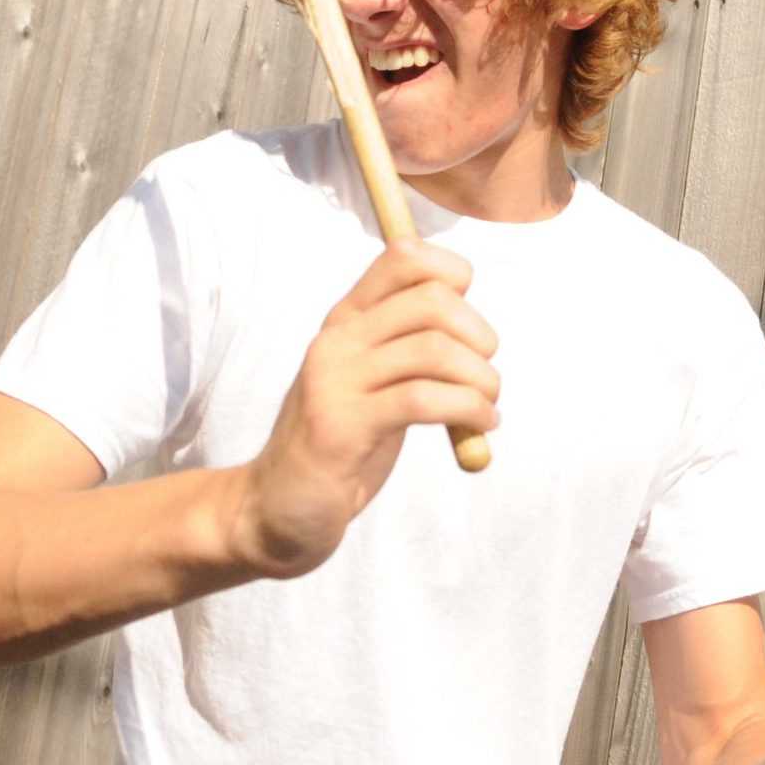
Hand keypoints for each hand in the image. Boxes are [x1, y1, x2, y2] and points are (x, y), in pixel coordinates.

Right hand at [232, 240, 498, 578]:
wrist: (278, 508)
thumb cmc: (341, 445)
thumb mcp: (371, 383)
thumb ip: (408, 349)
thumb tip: (476, 328)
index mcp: (346, 320)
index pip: (403, 256)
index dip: (452, 274)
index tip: (468, 324)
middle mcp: (338, 339)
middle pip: (431, 299)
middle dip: (479, 335)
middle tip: (486, 376)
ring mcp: (336, 380)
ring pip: (434, 349)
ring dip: (481, 380)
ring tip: (486, 407)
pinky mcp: (343, 425)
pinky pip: (424, 399)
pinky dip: (468, 410)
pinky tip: (479, 426)